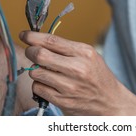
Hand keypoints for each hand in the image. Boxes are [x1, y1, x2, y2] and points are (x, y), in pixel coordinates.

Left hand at [20, 31, 135, 115]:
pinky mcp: (62, 100)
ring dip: (35, 69)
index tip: (25, 34)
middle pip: (40, 55)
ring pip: (36, 72)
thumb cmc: (97, 76)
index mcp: (84, 53)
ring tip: (45, 70)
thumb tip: (40, 41)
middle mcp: (77, 68)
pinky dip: (39, 84)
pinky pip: (38, 88)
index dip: (34, 36)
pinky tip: (49, 83)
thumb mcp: (89, 55)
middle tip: (31, 51)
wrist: (110, 102)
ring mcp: (69, 86)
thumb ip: (67, 48)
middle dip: (31, 51)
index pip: (52, 41)